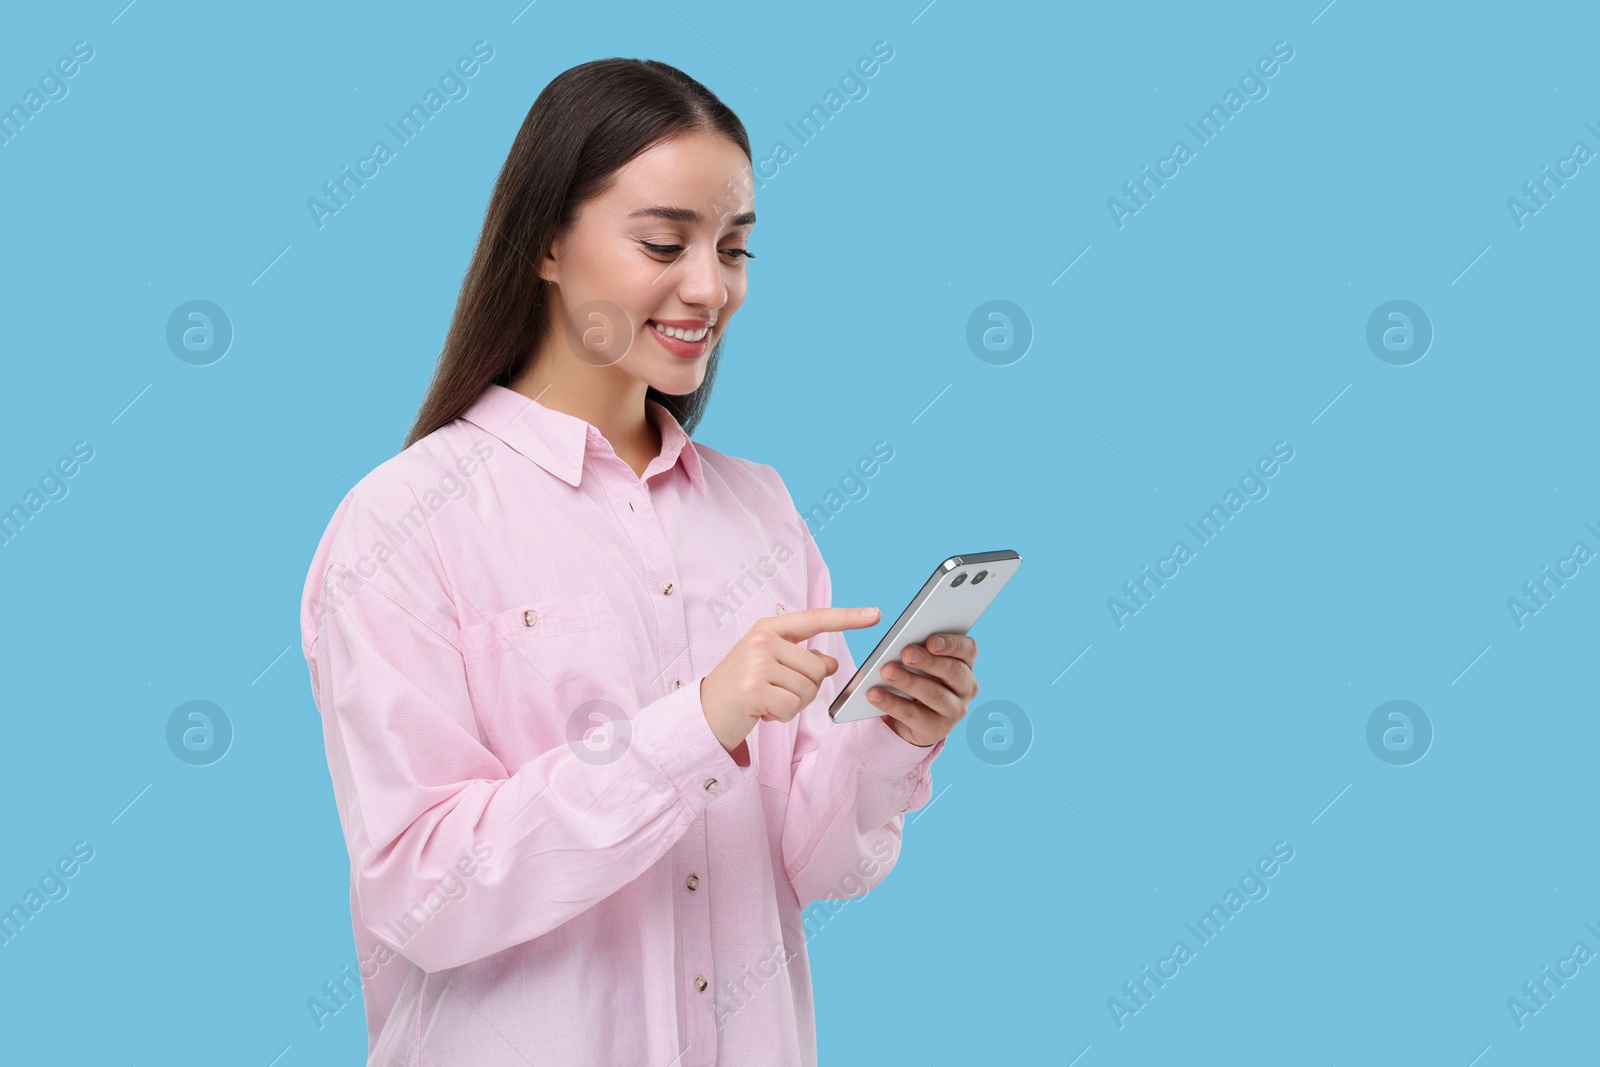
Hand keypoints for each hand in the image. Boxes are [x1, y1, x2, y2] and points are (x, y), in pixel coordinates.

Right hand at [700, 606, 882, 751]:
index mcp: (769, 628)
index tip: (876, 614)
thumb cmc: (740, 688)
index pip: (815, 619)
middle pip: (817, 669)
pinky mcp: (753, 689)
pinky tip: (762, 712)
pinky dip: (781, 716)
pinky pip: (791, 707)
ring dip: (792, 705)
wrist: (703, 713)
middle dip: (804, 690)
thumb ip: (800, 660)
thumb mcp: (771, 666)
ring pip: (807, 690)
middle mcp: (763, 640)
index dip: (847, 617)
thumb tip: (830, 663)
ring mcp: (756, 662)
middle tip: (775, 693)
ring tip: (766, 701)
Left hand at [868, 633, 979, 747]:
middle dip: (928, 661)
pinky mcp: (937, 729)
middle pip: (954, 672)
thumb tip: (900, 646)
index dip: (951, 644)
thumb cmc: (916, 678)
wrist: (910, 719)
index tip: (930, 640)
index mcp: (965, 663)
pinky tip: (874, 694)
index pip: (968, 649)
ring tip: (887, 672)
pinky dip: (891, 703)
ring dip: (909, 682)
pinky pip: (914, 715)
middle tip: (905, 653)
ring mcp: (955, 711)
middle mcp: (966, 687)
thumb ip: (916, 651)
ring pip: (935, 695)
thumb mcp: (920, 663)